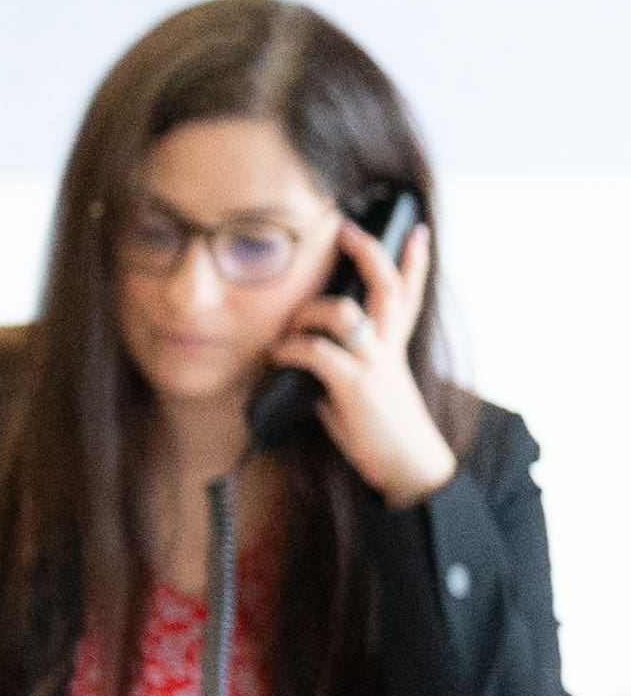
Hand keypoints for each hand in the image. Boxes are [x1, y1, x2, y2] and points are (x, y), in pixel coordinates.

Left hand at [276, 213, 454, 505]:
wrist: (408, 467)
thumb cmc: (378, 432)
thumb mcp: (359, 396)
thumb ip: (340, 375)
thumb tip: (306, 370)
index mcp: (393, 348)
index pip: (408, 295)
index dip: (414, 262)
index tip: (417, 232)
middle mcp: (388, 348)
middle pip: (387, 287)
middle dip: (368, 253)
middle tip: (347, 228)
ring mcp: (374, 364)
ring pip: (346, 313)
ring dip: (309, 311)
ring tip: (289, 324)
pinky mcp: (355, 386)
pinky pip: (318, 353)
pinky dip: (292, 348)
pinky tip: (278, 354)